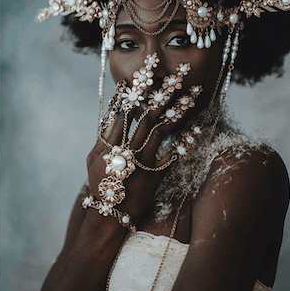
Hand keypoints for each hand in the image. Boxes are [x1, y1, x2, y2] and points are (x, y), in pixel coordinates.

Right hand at [85, 59, 191, 228]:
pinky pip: (173, 156)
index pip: (126, 110)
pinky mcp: (156, 175)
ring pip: (163, 130)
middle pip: (149, 115)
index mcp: (113, 143)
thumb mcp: (93, 158)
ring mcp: (144, 162)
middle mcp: (129, 149)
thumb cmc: (100, 184)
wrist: (109, 214)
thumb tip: (113, 113)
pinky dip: (184, 142)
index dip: (136, 92)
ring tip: (191, 94)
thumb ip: (104, 136)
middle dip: (163, 94)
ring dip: (178, 110)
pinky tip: (195, 128)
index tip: (146, 76)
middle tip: (176, 77)